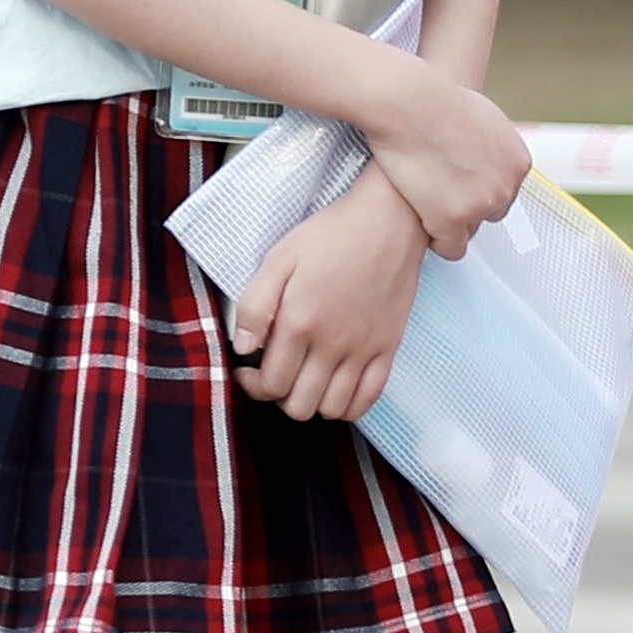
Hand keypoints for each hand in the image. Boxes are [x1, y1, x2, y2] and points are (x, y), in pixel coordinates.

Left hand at [231, 170, 428, 422]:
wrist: (388, 223)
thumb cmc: (330, 236)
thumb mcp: (278, 261)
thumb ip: (254, 307)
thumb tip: (243, 348)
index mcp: (300, 323)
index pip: (271, 384)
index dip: (252, 385)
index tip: (247, 369)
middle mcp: (333, 344)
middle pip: (300, 405)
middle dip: (279, 397)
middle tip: (274, 374)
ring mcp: (365, 349)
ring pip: (334, 409)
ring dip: (313, 403)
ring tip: (304, 380)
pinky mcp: (389, 347)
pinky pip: (370, 398)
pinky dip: (350, 405)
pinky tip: (335, 388)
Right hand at [360, 59, 530, 261]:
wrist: (410, 103)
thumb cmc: (434, 100)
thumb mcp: (482, 117)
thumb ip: (490, 143)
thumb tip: (480, 153)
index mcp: (518, 162)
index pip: (503, 192)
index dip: (474, 189)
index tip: (452, 184)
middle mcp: (507, 185)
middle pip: (490, 213)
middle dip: (465, 207)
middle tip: (434, 194)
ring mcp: (482, 204)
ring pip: (468, 231)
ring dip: (448, 222)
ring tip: (422, 205)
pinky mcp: (453, 219)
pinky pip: (450, 248)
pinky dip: (436, 240)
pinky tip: (417, 222)